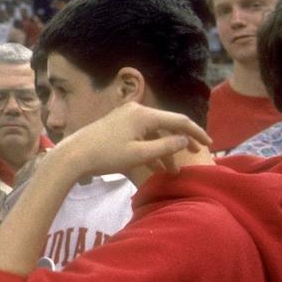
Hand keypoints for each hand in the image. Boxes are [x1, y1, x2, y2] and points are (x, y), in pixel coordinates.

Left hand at [55, 102, 210, 178]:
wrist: (72, 156)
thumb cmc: (106, 156)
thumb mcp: (140, 154)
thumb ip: (166, 146)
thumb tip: (186, 140)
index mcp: (144, 114)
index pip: (179, 120)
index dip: (196, 132)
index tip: (209, 145)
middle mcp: (136, 111)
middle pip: (166, 126)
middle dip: (179, 144)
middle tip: (192, 158)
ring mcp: (124, 117)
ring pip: (152, 133)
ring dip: (163, 151)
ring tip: (169, 171)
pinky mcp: (116, 125)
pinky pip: (140, 135)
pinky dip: (149, 148)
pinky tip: (153, 165)